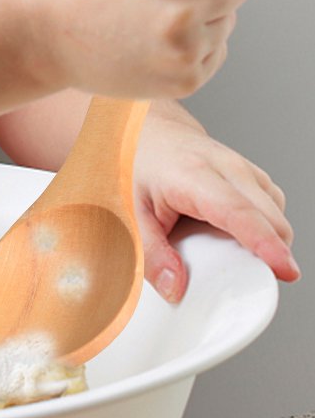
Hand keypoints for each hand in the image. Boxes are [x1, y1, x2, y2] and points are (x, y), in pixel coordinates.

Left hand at [134, 102, 299, 301]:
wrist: (146, 129)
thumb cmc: (138, 163)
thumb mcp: (131, 211)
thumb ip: (151, 253)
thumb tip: (175, 288)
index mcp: (194, 175)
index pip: (240, 212)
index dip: (266, 244)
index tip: (284, 270)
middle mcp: (226, 167)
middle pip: (270, 218)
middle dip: (271, 253)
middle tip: (244, 278)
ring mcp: (243, 167)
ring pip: (276, 213)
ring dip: (267, 240)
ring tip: (232, 253)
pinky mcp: (251, 174)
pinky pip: (271, 207)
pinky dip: (264, 227)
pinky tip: (236, 234)